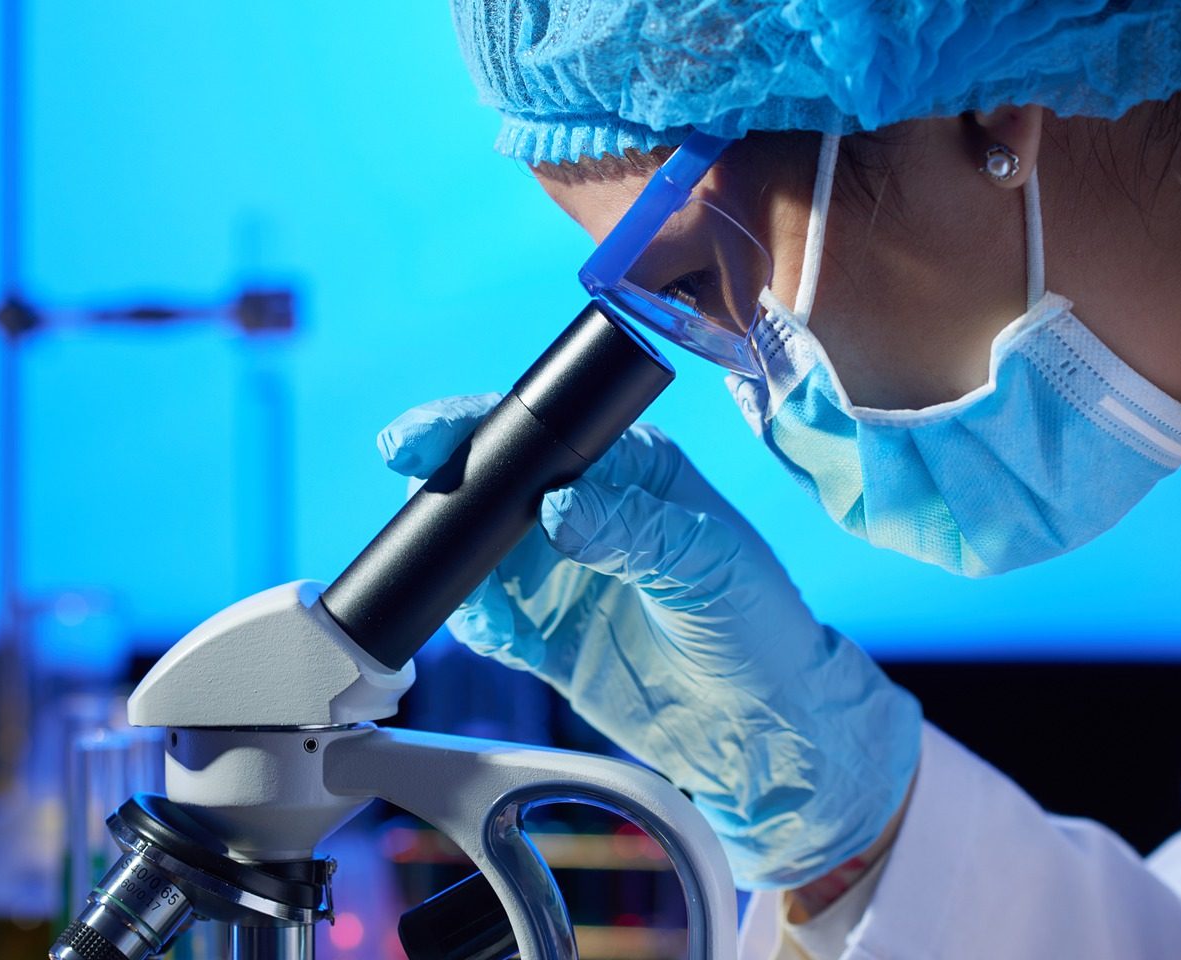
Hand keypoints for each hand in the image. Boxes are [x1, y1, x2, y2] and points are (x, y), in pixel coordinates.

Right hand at [379, 394, 919, 887]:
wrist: (760, 730)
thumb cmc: (759, 626)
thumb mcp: (705, 563)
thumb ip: (631, 531)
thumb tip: (553, 509)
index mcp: (629, 466)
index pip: (541, 430)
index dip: (477, 427)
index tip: (421, 440)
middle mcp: (585, 509)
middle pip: (492, 482)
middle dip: (447, 490)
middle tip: (420, 507)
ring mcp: (557, 572)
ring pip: (474, 549)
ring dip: (452, 562)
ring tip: (471, 588)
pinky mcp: (540, 633)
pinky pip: (483, 616)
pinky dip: (471, 618)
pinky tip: (489, 629)